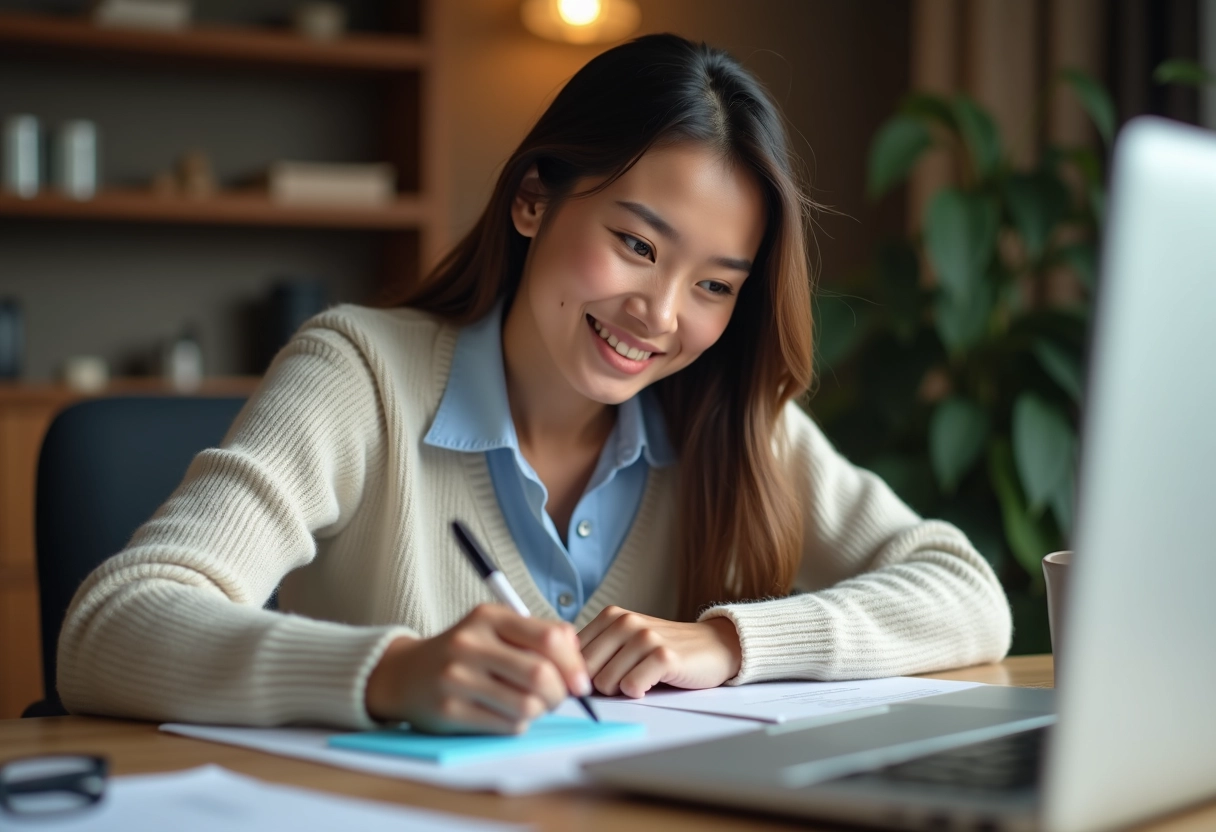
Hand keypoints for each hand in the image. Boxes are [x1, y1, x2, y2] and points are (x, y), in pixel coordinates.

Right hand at [364, 604, 591, 733]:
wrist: (404, 674)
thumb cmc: (463, 652)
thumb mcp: (494, 629)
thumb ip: (537, 637)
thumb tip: (578, 665)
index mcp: (488, 617)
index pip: (550, 638)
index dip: (574, 664)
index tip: (580, 682)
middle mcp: (470, 643)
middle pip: (541, 675)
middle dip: (559, 694)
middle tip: (556, 698)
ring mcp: (457, 678)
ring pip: (528, 706)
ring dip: (539, 711)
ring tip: (529, 705)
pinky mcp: (450, 711)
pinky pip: (508, 726)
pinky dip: (518, 724)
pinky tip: (504, 713)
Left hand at [578, 606, 741, 697]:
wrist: (714, 646)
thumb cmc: (665, 650)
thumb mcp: (626, 642)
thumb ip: (596, 651)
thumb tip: (562, 675)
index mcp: (611, 616)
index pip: (572, 655)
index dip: (581, 674)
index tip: (598, 679)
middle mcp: (625, 621)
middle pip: (586, 672)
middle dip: (601, 685)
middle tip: (625, 680)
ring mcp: (645, 637)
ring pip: (606, 683)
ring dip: (623, 689)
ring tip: (642, 677)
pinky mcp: (664, 656)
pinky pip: (632, 688)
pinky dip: (639, 692)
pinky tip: (654, 682)